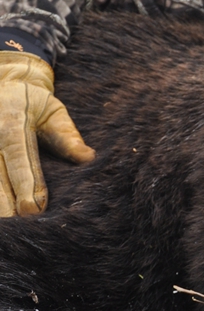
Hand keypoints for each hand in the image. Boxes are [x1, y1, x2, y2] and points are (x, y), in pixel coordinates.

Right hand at [0, 50, 94, 215]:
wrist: (5, 81)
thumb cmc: (34, 103)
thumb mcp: (54, 111)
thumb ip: (67, 136)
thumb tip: (88, 158)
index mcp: (13, 121)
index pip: (19, 156)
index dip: (26, 183)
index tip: (34, 209)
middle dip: (6, 201)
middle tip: (19, 225)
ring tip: (8, 229)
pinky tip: (3, 214)